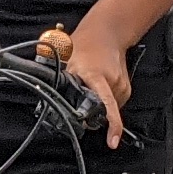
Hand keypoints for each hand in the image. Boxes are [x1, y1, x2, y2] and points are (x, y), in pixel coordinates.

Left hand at [42, 21, 132, 146]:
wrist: (107, 32)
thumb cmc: (84, 43)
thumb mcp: (65, 59)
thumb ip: (59, 78)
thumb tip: (46, 95)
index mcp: (95, 76)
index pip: (105, 103)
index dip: (111, 124)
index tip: (112, 141)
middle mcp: (112, 82)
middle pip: (101, 110)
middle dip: (89, 112)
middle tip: (79, 98)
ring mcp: (121, 86)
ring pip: (108, 108)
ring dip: (97, 104)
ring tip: (90, 86)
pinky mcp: (126, 89)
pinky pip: (114, 103)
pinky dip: (105, 101)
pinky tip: (98, 87)